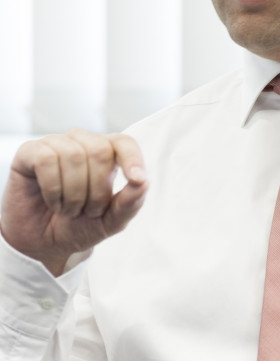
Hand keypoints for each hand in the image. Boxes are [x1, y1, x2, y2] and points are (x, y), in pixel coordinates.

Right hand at [0, 128, 147, 275]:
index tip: (137, 179)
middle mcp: (83, 142)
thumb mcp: (110, 222)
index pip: (124, 143)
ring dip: (73, 194)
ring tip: (68, 209)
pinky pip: (47, 160)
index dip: (132, 158)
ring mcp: (56, 144)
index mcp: (107, 153)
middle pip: (100, 151)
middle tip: (87, 211)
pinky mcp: (30, 151)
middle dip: (96, 190)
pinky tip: (52, 200)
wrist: (41, 244)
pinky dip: (52, 188)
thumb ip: (130, 203)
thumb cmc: (78, 225)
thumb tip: (143, 181)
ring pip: (73, 155)